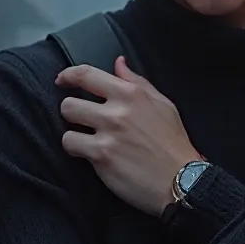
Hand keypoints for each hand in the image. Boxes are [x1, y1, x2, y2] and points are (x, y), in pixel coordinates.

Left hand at [56, 57, 199, 215]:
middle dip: (72, 112)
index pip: (87, 74)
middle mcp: (118, 110)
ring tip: (86, 140)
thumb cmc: (174, 144)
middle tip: (82, 121)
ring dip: (73, 132)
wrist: (182, 180)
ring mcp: (108, 133)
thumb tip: (119, 63)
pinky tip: (90, 154)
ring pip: (67, 123)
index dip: (68, 76)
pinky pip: (71, 144)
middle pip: (70, 102)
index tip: (62, 80)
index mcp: (132, 93)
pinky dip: (76, 149)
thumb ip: (137, 82)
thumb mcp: (163, 105)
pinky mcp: (101, 155)